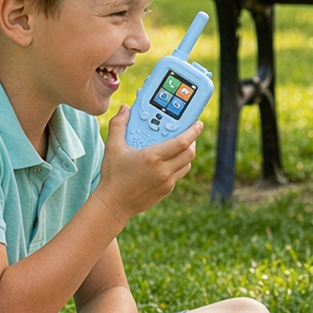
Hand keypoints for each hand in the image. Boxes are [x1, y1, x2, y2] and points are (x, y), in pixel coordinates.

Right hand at [95, 106, 200, 220]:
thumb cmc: (113, 175)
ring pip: (186, 165)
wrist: (113, 204)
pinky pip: (178, 175)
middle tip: (190, 133)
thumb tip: (125, 108)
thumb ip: (118, 125)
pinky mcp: (166, 191)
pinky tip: (168, 161)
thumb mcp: (112, 147)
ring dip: (186, 154)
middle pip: (190, 153)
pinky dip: (178, 166)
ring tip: (180, 146)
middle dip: (193, 141)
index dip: (194, 132)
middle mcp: (164, 170)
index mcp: (153, 157)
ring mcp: (167, 182)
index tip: (199, 124)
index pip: (182, 142)